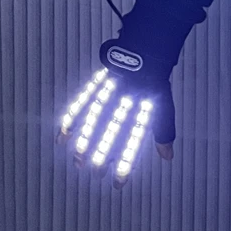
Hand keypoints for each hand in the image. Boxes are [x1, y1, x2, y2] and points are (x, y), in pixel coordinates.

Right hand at [56, 40, 175, 188]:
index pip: (136, 139)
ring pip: (97, 118)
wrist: (148, 46)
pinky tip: (62, 139)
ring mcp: (114, 89)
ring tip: (78, 163)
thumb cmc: (154, 80)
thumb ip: (163, 131)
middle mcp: (130, 98)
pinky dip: (71, 120)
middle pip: (114, 130)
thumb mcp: (164, 104)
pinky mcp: (101, 82)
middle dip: (104, 154)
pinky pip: (84, 102)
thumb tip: (167, 157)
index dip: (126, 162)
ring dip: (86, 141)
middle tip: (95, 175)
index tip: (118, 184)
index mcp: (147, 105)